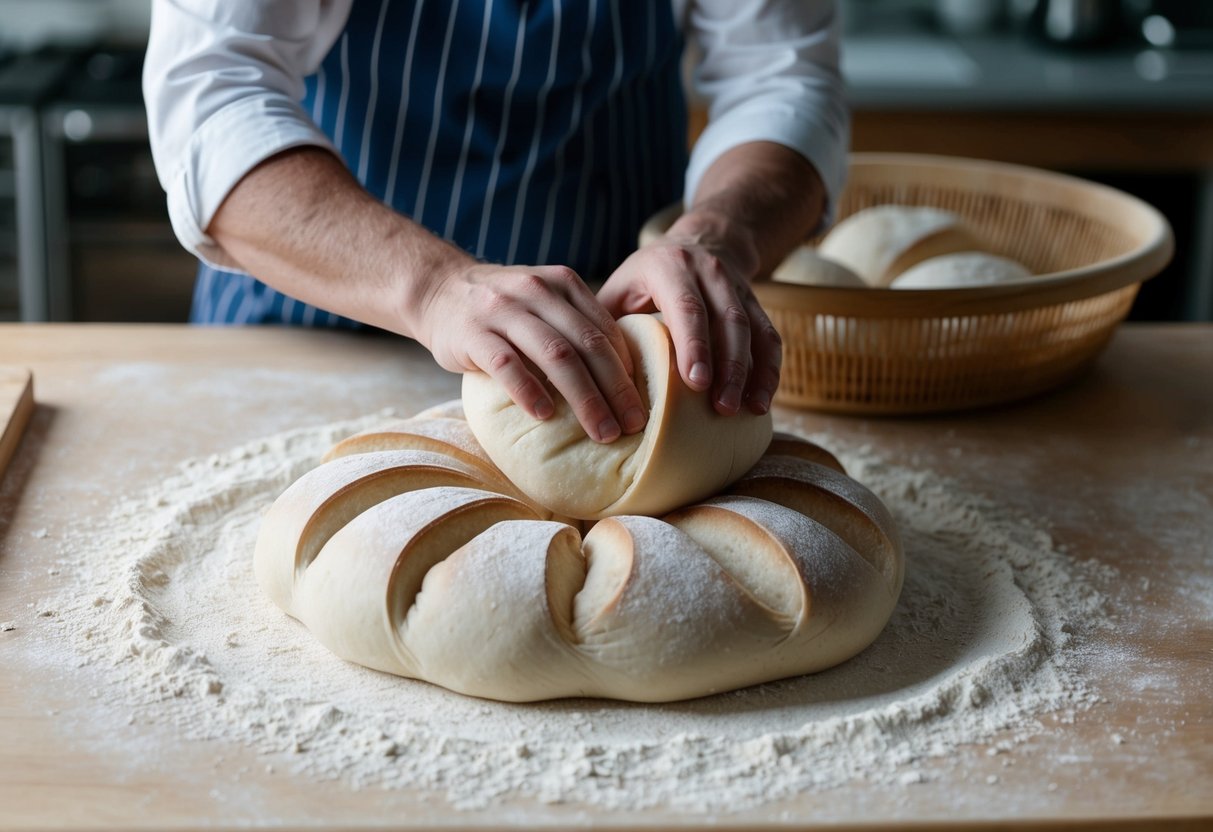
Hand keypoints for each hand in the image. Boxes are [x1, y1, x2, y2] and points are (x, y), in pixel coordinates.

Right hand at [412, 261, 647, 442]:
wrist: (438, 290)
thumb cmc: (503, 309)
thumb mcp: (543, 302)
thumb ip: (576, 326)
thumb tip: (623, 380)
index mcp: (563, 284)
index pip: (606, 330)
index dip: (629, 370)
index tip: (642, 405)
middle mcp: (537, 292)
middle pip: (588, 344)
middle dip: (616, 389)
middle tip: (633, 426)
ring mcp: (503, 310)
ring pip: (555, 355)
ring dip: (584, 397)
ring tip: (601, 431)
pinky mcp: (472, 333)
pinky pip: (506, 363)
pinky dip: (528, 390)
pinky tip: (544, 415)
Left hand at [597, 212, 781, 415]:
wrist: (701, 240)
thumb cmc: (647, 278)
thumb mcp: (621, 286)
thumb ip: (605, 323)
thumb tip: (587, 376)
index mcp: (669, 266)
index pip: (687, 305)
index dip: (694, 344)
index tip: (696, 383)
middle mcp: (710, 272)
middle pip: (727, 319)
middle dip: (728, 366)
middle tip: (721, 407)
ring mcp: (738, 287)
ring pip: (753, 330)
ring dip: (751, 373)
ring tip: (745, 410)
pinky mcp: (757, 304)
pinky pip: (770, 338)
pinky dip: (769, 371)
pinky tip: (761, 402)